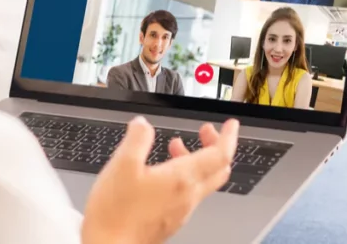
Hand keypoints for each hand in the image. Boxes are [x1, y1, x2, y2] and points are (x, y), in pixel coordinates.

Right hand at [82, 116, 239, 243]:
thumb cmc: (116, 214)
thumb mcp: (122, 164)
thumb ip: (137, 139)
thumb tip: (143, 125)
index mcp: (182, 179)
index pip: (220, 155)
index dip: (228, 136)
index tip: (230, 125)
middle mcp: (187, 197)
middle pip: (217, 169)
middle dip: (215, 146)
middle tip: (206, 132)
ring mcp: (180, 211)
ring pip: (202, 182)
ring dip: (195, 159)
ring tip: (176, 146)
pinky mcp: (170, 221)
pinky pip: (187, 195)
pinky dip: (183, 176)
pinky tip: (161, 173)